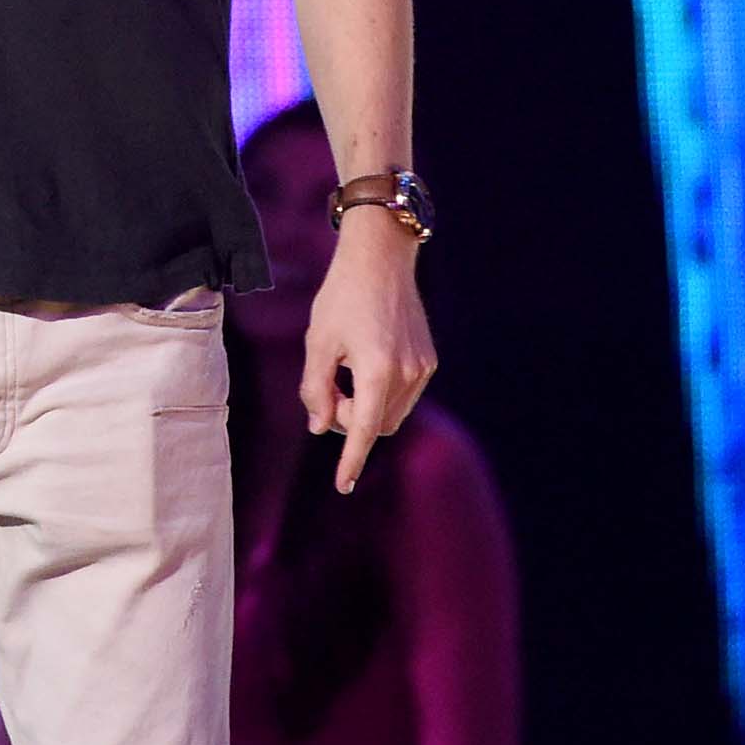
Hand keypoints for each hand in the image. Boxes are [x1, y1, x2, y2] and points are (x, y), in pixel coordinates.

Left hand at [300, 216, 437, 492]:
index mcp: (377, 371)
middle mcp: (407, 374)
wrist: (380, 258)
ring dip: (365, 408)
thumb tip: (318, 429)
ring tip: (342, 373)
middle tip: (325, 394)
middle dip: (348, 422)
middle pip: (376, 425)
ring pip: (391, 412)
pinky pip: (403, 393)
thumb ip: (315, 389)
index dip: (351, 460)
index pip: (362, 430)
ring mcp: (423, 367)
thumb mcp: (318, 342)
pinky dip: (380, 393)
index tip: (343, 485)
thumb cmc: (341, 297)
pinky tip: (362, 363)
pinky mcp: (428, 359)